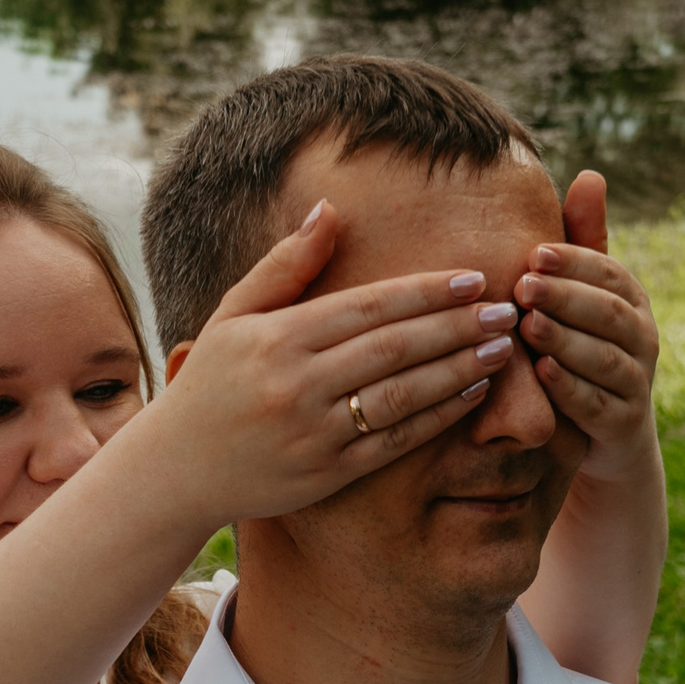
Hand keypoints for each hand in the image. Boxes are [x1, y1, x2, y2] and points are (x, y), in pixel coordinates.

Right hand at [158, 199, 518, 522]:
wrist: (177, 471)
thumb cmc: (209, 383)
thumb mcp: (233, 315)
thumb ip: (284, 265)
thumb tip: (330, 209)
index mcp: (277, 339)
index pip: (367, 306)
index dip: (425, 292)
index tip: (473, 278)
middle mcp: (296, 385)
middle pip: (394, 348)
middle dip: (456, 327)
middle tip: (507, 309)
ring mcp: (314, 433)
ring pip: (401, 396)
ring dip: (459, 371)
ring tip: (502, 348)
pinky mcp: (327, 474)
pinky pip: (394, 442)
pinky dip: (438, 417)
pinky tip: (472, 394)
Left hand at [511, 169, 660, 484]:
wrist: (603, 438)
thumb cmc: (581, 352)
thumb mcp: (582, 299)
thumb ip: (582, 244)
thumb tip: (590, 174)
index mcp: (631, 302)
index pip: (609, 273)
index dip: (575, 262)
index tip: (534, 253)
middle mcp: (642, 338)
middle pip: (608, 313)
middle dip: (566, 297)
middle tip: (524, 286)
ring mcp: (636, 383)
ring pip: (604, 357)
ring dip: (565, 340)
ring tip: (528, 326)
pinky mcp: (623, 425)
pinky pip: (597, 404)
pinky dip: (569, 389)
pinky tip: (541, 375)